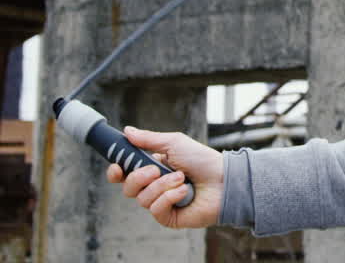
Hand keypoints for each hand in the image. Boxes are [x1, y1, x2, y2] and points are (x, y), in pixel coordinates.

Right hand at [104, 126, 222, 228]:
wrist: (224, 179)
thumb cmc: (203, 160)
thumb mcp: (175, 143)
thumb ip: (149, 139)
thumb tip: (127, 131)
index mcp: (153, 169)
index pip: (124, 174)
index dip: (116, 172)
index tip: (117, 168)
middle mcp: (154, 187)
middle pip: (128, 188)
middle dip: (139, 177)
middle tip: (156, 170)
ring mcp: (161, 202)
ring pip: (142, 199)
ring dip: (162, 185)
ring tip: (181, 178)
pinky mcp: (168, 217)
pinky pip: (155, 210)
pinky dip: (169, 197)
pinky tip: (184, 192)